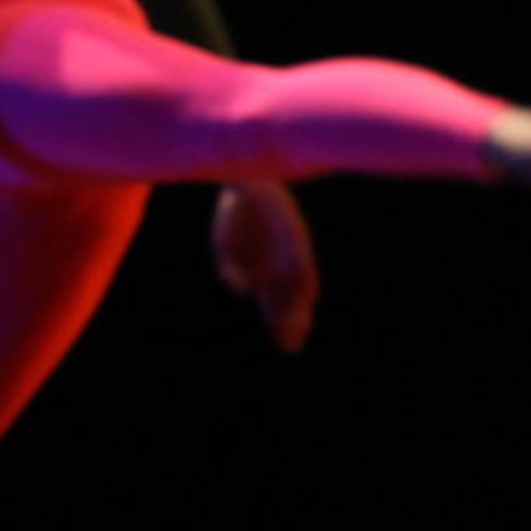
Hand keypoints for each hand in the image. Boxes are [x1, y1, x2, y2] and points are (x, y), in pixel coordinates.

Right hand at [211, 182, 318, 353]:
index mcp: (260, 274)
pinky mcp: (298, 241)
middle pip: (288, 306)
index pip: (270, 309)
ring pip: (299, 291)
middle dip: (289, 326)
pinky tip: (308, 297)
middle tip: (290, 347)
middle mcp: (278, 269)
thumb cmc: (233, 213)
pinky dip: (306, 282)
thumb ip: (229, 271)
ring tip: (299, 328)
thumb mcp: (223, 246)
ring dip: (300, 310)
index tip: (278, 347)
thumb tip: (242, 291)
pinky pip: (306, 265)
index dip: (274, 327)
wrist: (248, 183)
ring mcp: (290, 256)